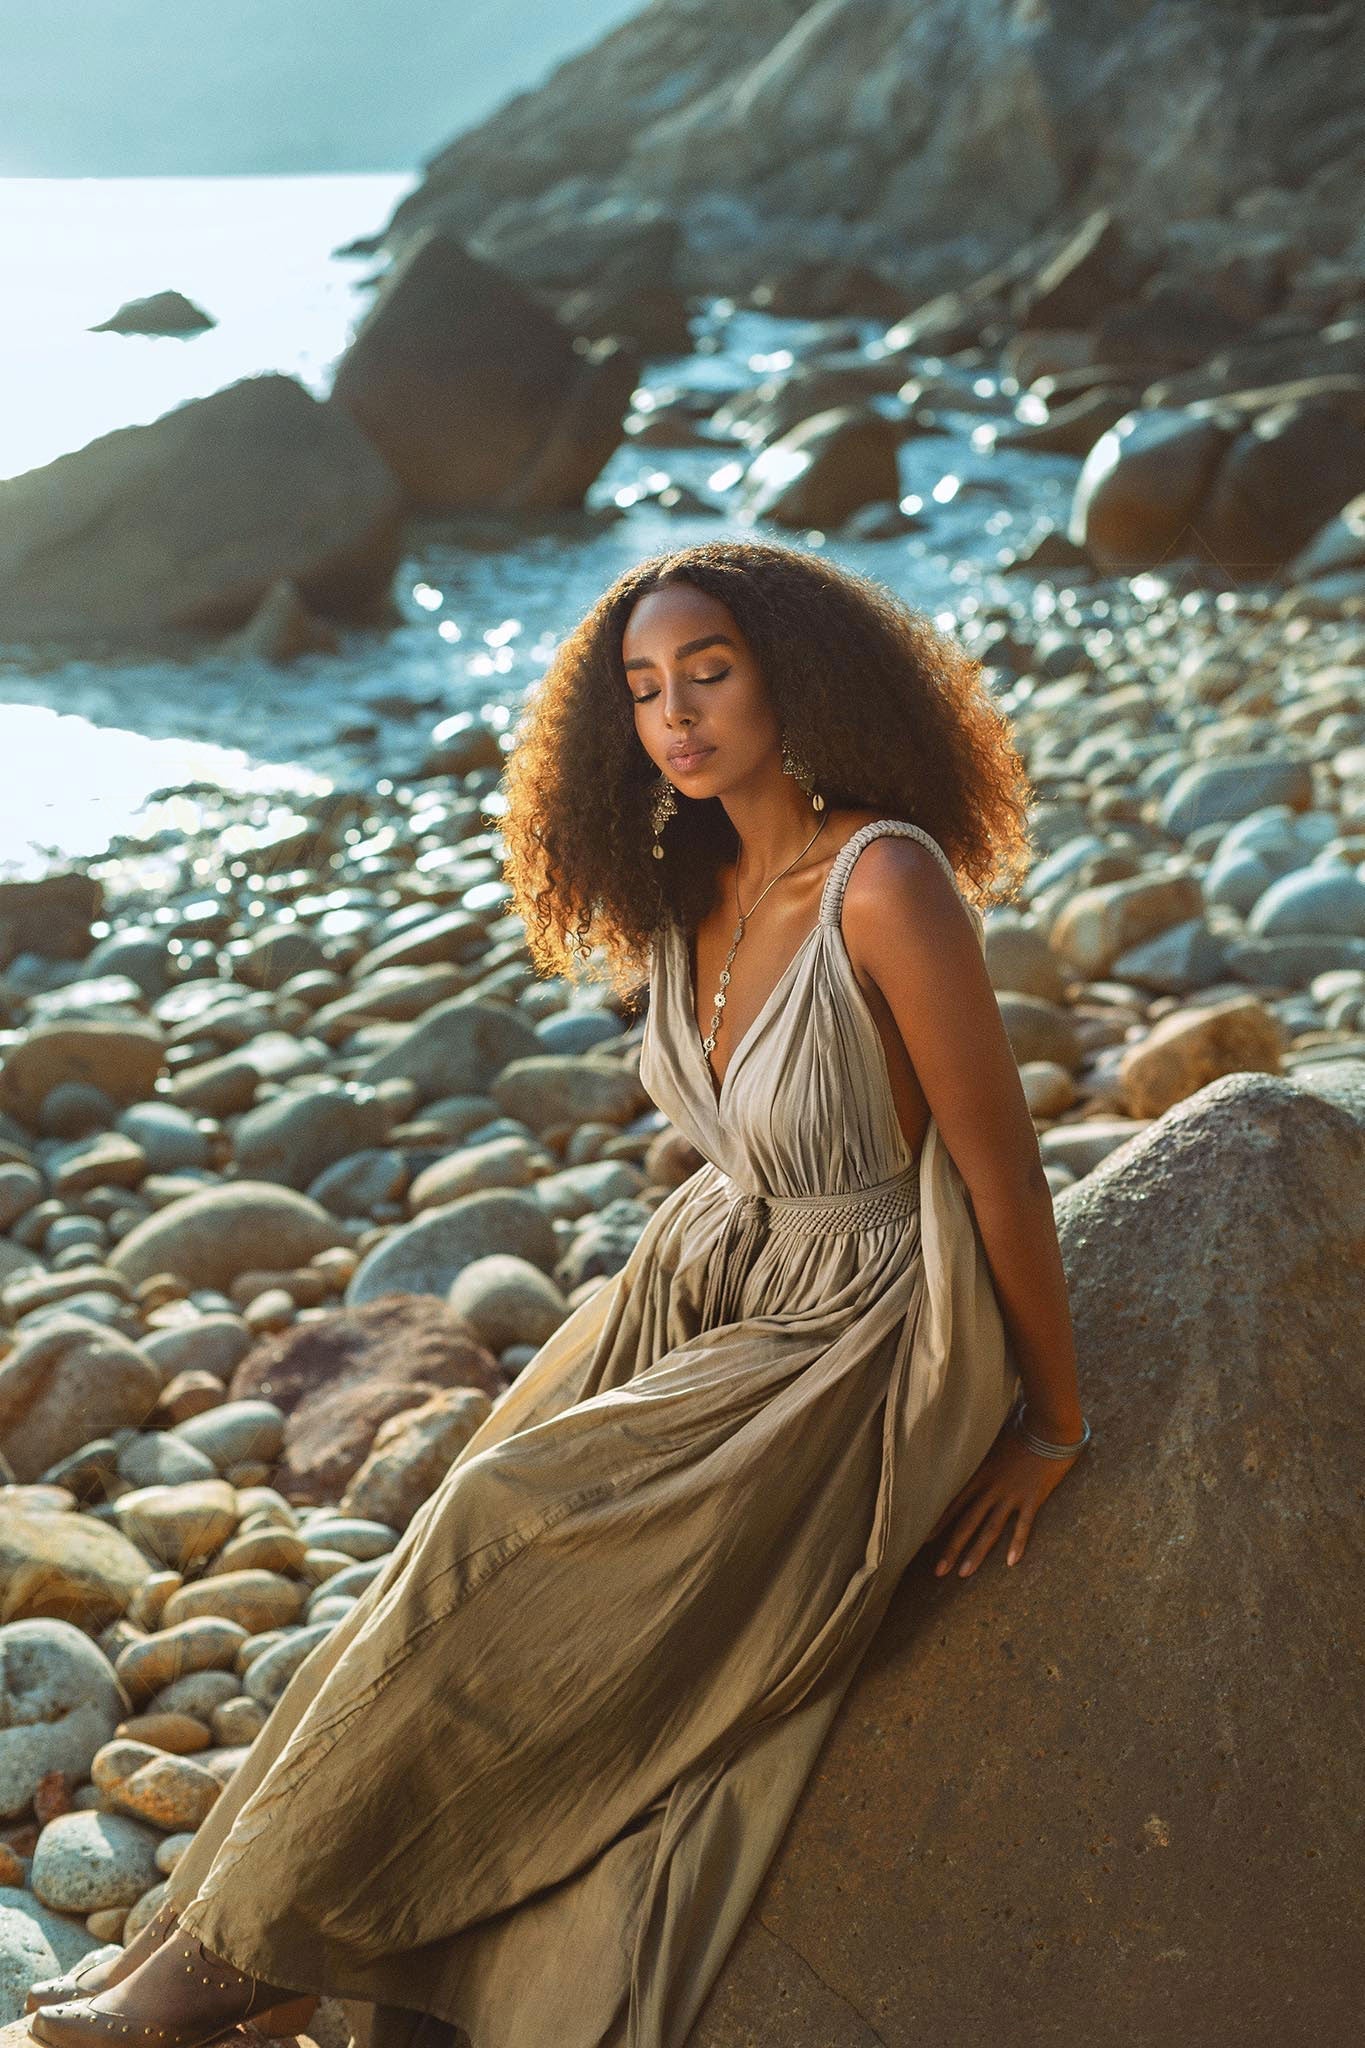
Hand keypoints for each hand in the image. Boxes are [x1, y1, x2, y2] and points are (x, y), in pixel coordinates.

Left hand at [926, 1424, 1080, 1577]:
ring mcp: (1011, 1495)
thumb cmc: (1019, 1430)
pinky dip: (1017, 1544)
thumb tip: (960, 1460)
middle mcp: (991, 1488)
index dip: (937, 1524)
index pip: (953, 1504)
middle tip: (937, 1571)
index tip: (922, 1541)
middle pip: (967, 1522)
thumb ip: (978, 1457)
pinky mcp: (1033, 1498)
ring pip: (990, 1529)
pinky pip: (1023, 1525)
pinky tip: (1010, 1562)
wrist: (1047, 1426)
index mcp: (979, 1475)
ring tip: (963, 1573)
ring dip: (976, 1553)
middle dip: (951, 1548)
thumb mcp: (991, 1443)